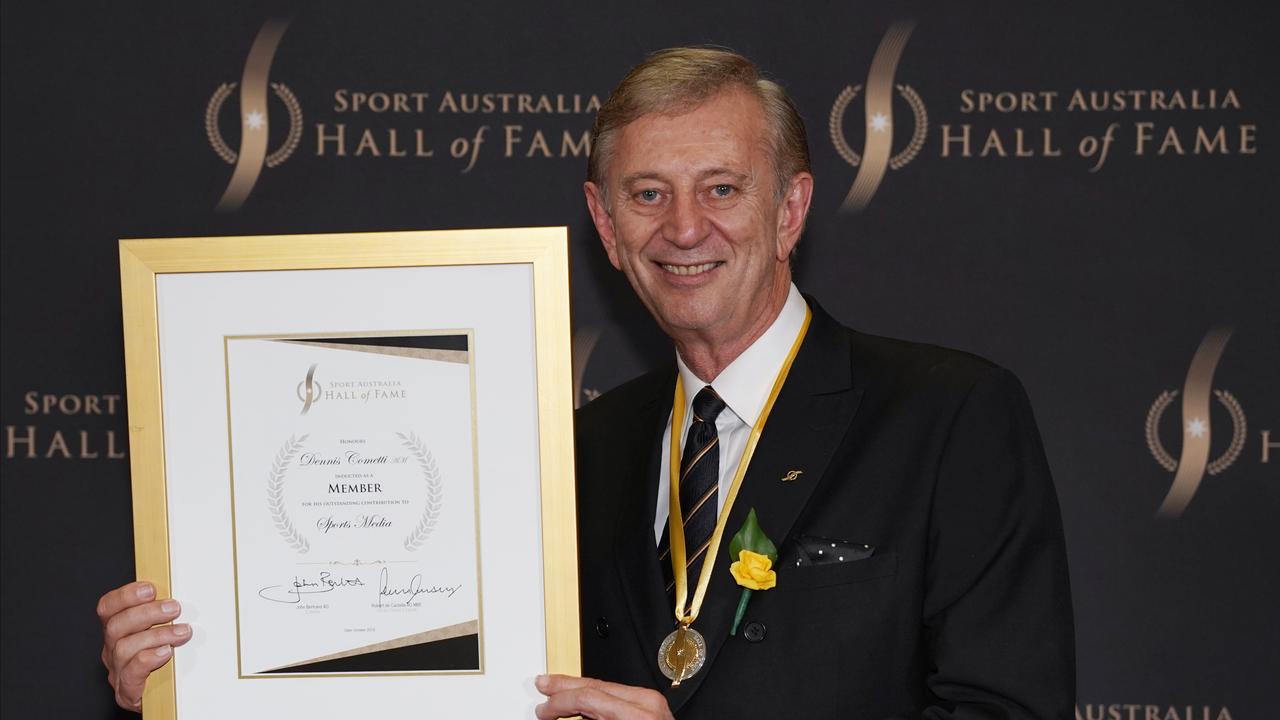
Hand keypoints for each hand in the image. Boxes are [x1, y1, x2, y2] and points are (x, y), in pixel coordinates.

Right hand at [97, 581, 191, 711]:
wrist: (164, 698)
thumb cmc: (165, 661)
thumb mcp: (162, 631)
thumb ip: (164, 614)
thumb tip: (184, 594)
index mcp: (117, 632)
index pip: (107, 608)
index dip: (125, 596)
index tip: (150, 589)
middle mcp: (112, 650)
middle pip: (115, 626)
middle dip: (147, 613)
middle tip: (174, 608)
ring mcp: (117, 672)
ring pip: (124, 648)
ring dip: (156, 635)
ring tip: (182, 632)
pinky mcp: (127, 692)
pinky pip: (131, 674)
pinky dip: (149, 660)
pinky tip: (166, 652)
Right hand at [535, 674, 673, 719]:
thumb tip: (564, 718)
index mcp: (639, 716)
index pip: (589, 697)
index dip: (561, 703)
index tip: (544, 711)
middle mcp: (646, 704)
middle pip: (595, 686)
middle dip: (565, 687)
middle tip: (544, 686)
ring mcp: (650, 703)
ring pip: (605, 686)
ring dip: (578, 689)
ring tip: (557, 689)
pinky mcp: (650, 706)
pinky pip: (616, 695)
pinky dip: (595, 697)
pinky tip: (581, 700)